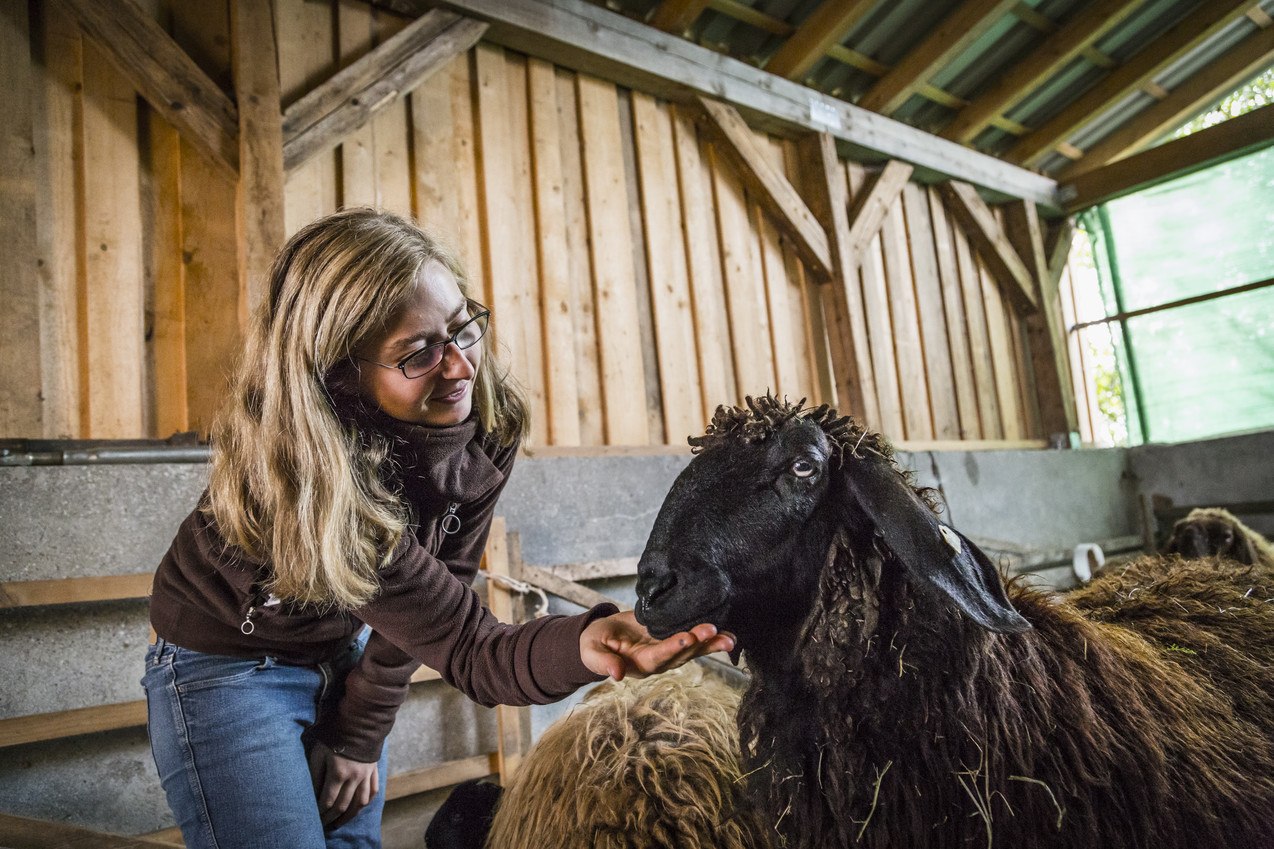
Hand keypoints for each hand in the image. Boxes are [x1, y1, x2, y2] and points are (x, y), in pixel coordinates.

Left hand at [307, 740, 378, 829]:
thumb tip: (312, 794)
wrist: (358, 721)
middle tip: (323, 824)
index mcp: (339, 773)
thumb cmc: (334, 736)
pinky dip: (366, 802)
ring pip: (360, 803)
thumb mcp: (319, 753)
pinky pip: (372, 791)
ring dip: (349, 815)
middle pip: (343, 805)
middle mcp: (354, 777)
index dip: (320, 812)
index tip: (314, 816)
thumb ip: (316, 775)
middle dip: (331, 817)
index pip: (328, 801)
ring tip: (340, 821)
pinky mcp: (374, 770)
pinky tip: (358, 807)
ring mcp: (366, 775)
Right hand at [579, 609, 734, 680]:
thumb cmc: (593, 645)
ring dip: (711, 644)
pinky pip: (692, 640)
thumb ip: (603, 663)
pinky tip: (726, 632)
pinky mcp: (669, 639)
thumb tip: (615, 675)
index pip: (658, 657)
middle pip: (681, 655)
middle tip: (715, 632)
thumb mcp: (592, 652)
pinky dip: (709, 638)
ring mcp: (666, 652)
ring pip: (692, 650)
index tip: (687, 637)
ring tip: (730, 638)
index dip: (672, 647)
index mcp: (639, 664)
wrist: (600, 638)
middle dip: (699, 644)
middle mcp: (657, 661)